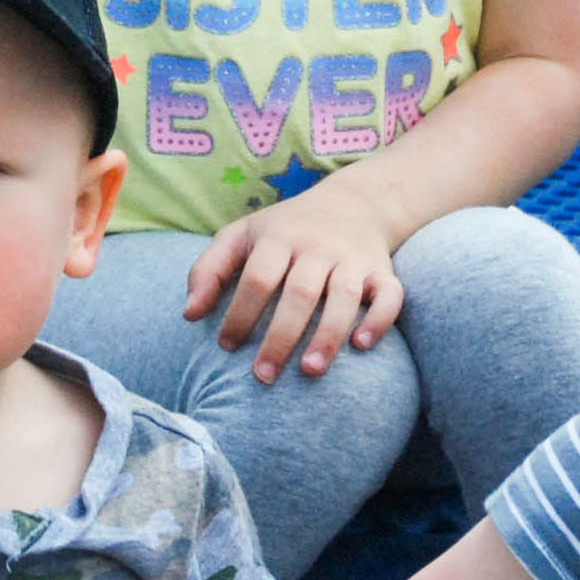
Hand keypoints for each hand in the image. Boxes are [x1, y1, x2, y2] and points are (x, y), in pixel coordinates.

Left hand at [184, 184, 402, 383]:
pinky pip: (390, 295)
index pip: (256, 279)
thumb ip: (208, 270)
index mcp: (278, 238)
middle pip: (299, 293)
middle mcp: (317, 247)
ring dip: (328, 334)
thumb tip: (189, 315)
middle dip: (280, 337)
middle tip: (263, 376)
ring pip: (345, 295)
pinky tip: (362, 345)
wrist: (352, 203)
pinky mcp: (382, 271)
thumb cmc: (284, 229)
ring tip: (310, 372)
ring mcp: (352, 259)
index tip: (227, 348)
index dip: (240, 314)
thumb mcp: (240, 235)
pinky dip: (379, 319)